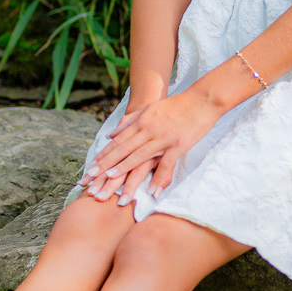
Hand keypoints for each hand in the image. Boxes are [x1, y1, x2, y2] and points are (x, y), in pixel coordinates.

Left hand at [78, 89, 217, 202]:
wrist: (201, 99)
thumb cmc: (176, 105)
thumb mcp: (149, 110)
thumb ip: (129, 123)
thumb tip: (110, 135)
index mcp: (140, 122)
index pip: (117, 141)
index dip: (103, 155)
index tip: (89, 168)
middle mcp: (148, 130)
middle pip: (122, 149)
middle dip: (105, 164)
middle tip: (90, 178)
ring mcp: (162, 137)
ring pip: (139, 155)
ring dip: (123, 168)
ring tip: (109, 180)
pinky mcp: (178, 145)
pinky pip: (166, 164)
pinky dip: (158, 178)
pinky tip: (151, 191)